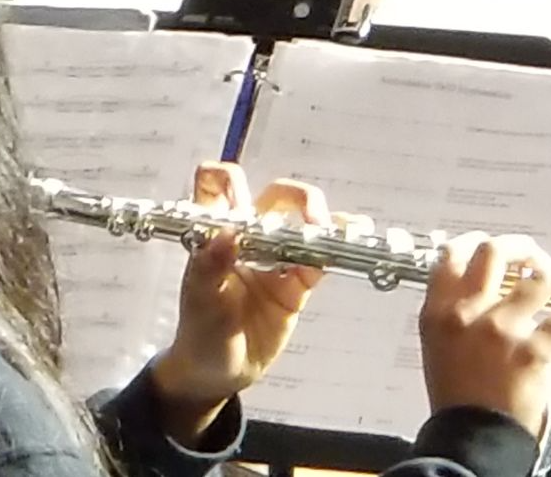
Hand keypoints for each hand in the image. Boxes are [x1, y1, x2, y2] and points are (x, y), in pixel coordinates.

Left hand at [149, 164, 327, 440]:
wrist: (217, 372)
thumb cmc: (200, 326)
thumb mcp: (199, 297)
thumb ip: (211, 265)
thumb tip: (228, 232)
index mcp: (215, 228)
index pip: (216, 183)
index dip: (228, 179)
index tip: (242, 201)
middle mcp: (248, 236)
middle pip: (274, 197)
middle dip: (296, 197)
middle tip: (311, 217)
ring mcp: (274, 259)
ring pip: (301, 225)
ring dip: (322, 219)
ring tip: (336, 226)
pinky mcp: (295, 287)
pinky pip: (317, 263)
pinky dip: (334, 250)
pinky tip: (351, 241)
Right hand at [419, 235, 550, 439]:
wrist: (471, 437)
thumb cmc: (455, 398)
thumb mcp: (438, 346)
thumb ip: (455, 316)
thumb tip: (484, 296)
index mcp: (438, 310)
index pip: (452, 255)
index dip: (475, 241)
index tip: (491, 243)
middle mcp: (467, 310)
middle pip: (493, 253)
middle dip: (519, 248)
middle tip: (534, 255)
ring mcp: (501, 328)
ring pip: (536, 278)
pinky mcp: (532, 351)